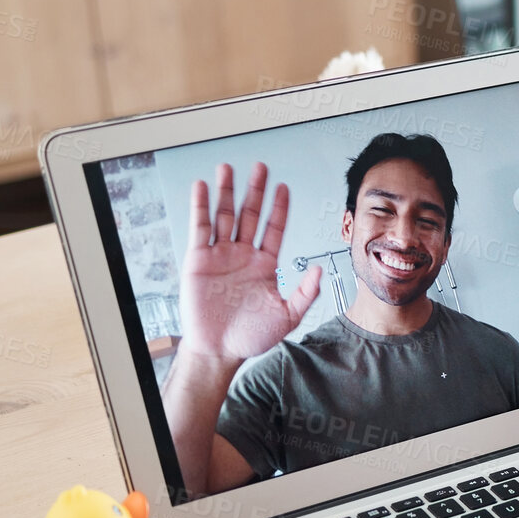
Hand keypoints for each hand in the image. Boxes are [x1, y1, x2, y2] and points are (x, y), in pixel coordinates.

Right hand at [179, 162, 322, 360]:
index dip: (278, 208)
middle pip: (250, 215)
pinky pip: (199, 228)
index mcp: (265, 264)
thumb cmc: (252, 336)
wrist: (220, 350)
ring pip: (224, 216)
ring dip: (226, 192)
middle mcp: (243, 254)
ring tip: (227, 168)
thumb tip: (320, 269)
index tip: (283, 187)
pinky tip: (202, 188)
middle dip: (254, 191)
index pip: (274, 228)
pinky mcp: (198, 259)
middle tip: (260, 167)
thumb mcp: (288, 316)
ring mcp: (220, 254)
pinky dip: (200, 207)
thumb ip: (305, 293)